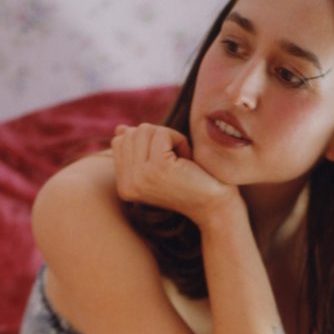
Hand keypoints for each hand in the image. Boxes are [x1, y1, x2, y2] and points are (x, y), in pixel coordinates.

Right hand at [110, 123, 238, 228]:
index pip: (120, 142)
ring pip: (144, 130)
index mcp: (124, 186)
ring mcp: (140, 177)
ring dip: (169, 138)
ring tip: (181, 162)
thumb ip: (138, 148)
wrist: (214, 206)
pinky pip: (162, 134)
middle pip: (131, 133)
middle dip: (158, 138)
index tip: (166, 163)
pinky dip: (180, 140)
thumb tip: (120, 128)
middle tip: (176, 161)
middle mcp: (127, 184)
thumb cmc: (190, 183)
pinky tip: (188, 160)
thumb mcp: (158, 165)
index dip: (147, 142)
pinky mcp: (158, 168)